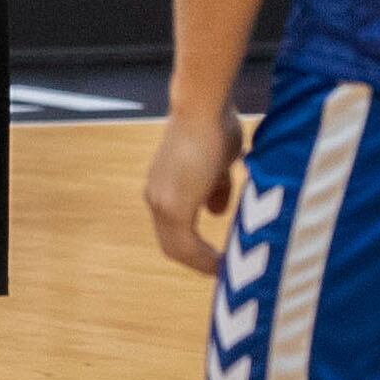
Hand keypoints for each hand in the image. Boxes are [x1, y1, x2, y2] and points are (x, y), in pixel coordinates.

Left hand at [142, 102, 246, 276]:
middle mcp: (156, 197)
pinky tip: (220, 265)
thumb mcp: (218, 163)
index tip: (217, 257)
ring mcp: (161, 203)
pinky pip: (186, 247)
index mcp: (164, 187)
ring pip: (177, 248)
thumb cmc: (214, 125)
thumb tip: (216, 211)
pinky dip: (202, 259)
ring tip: (223, 271)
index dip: (194, 247)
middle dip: (197, 259)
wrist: (204, 108)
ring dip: (200, 262)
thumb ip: (216, 188)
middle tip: (220, 270)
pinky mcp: (172, 208)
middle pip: (173, 243)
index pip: (174, 228)